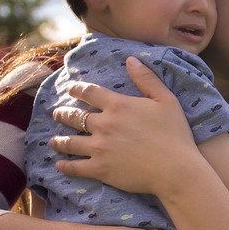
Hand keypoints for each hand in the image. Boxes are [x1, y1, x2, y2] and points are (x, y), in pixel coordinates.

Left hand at [49, 57, 202, 196]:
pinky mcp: (100, 169)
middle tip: (57, 114)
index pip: (89, 92)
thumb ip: (147, 79)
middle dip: (62, 114)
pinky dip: (64, 166)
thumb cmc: (175, 134)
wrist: (175, 169)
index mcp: (118, 105)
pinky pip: (75, 167)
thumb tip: (131, 59)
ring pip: (69, 142)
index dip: (77, 89)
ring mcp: (99, 148)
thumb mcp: (166, 100)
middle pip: (74, 116)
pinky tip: (60, 165)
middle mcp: (104, 124)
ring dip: (58, 140)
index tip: (70, 89)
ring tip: (53, 141)